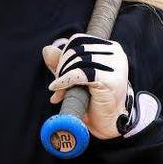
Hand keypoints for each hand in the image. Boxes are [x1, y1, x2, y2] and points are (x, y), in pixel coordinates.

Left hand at [43, 34, 159, 140]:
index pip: (78, 41)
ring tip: (60, 93)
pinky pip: (80, 74)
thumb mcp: (76, 77)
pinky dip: (64, 81)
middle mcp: (115, 54)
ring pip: (76, 61)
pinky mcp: (109, 81)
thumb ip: (63, 63)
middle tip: (58, 87)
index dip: (64, 56)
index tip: (61, 75)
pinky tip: (56, 89)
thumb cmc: (94, 100)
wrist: (108, 123)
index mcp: (111, 48)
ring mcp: (115, 67)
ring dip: (62, 77)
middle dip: (62, 67)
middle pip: (76, 50)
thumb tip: (46, 49)